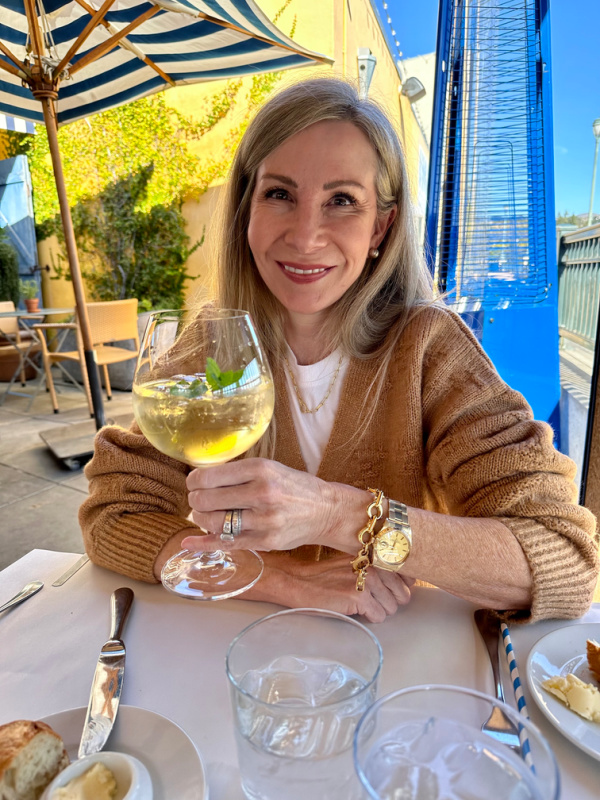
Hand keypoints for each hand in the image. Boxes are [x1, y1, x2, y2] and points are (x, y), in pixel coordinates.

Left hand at [184, 458, 363, 552]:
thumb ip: (239, 473)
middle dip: (195, 500)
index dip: (194, 480)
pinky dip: (203, 544)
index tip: (194, 482)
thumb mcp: (271, 468)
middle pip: (207, 500)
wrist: (327, 510)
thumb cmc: (294, 487)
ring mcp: (264, 520)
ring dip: (200, 518)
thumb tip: (200, 479)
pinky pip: (227, 543)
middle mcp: (262, 493)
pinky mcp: (266, 542)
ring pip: (214, 522)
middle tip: (197, 499)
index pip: (210, 476)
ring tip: (203, 514)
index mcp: (261, 469)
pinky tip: (189, 543)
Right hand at [244, 553, 414, 623]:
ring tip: (357, 602)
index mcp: (376, 554)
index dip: (397, 589)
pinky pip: (378, 617)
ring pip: (391, 608)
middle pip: (403, 596)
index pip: (408, 577)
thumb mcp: (356, 562)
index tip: (383, 590)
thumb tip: (408, 583)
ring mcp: (368, 580)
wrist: (298, 580)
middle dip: (388, 602)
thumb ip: (380, 567)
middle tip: (367, 598)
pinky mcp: (359, 597)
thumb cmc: (327, 574)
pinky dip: (368, 617)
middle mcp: (375, 564)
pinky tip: (352, 607)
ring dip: (377, 610)